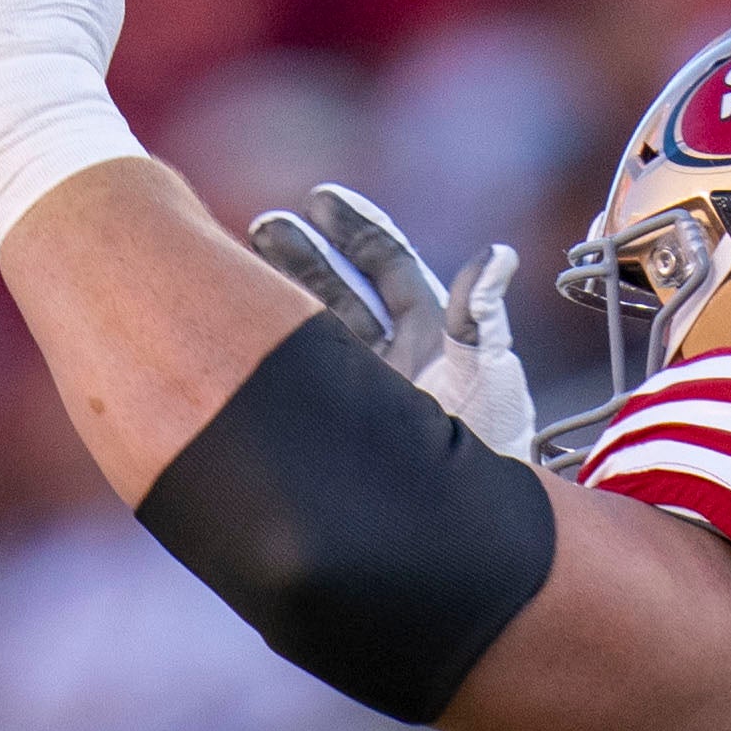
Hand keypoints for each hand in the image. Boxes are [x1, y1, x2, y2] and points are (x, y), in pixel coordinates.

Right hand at [250, 186, 535, 459]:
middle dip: (304, 256)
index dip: (356, 230)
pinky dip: (269, 354)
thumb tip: (496, 255)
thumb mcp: (484, 378)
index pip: (388, 267)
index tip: (318, 201)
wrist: (459, 530)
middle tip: (264, 227)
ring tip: (234, 268)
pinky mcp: (334, 427)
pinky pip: (296, 380)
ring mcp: (360, 394)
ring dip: (279, 297)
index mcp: (430, 334)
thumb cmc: (486, 452)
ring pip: (313, 332)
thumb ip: (478, 318)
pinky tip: (237, 335)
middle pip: (341, 291)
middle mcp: (392, 358)